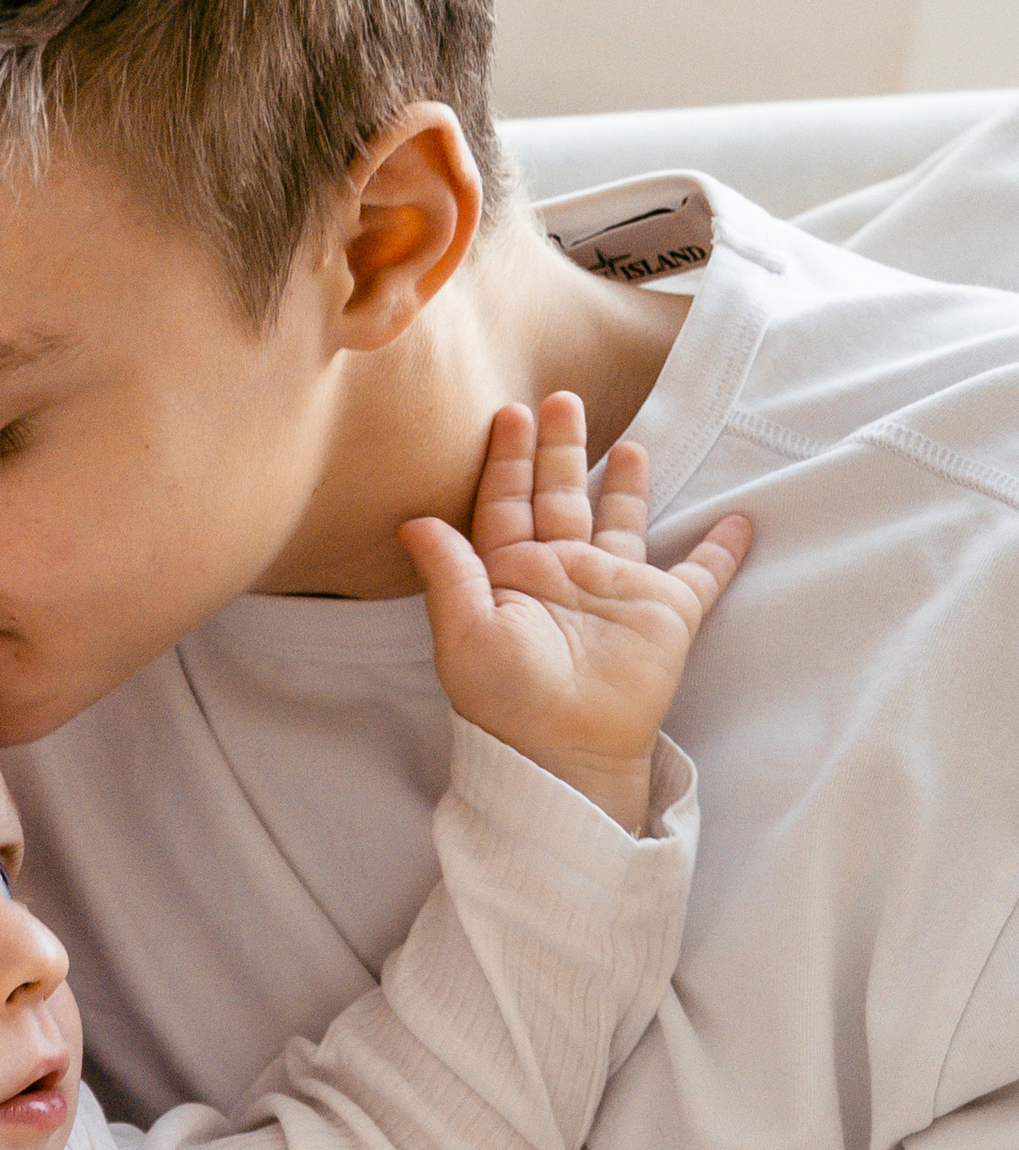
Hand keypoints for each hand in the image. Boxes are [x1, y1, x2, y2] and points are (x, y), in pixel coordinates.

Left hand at [401, 393, 750, 828]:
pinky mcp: (665, 613)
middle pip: (561, 497)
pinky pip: (701, 573)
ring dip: (627, 484)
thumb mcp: (463, 633)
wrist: (565, 750)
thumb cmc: (507, 700)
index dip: (508, 461)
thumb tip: (412, 521)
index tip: (509, 415)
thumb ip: (447, 572)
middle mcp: (563, 574)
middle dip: (562, 449)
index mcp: (512, 576)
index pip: (507, 505)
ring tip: (630, 444)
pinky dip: (721, 550)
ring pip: (623, 521)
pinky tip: (738, 522)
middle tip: (562, 399)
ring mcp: (615, 591)